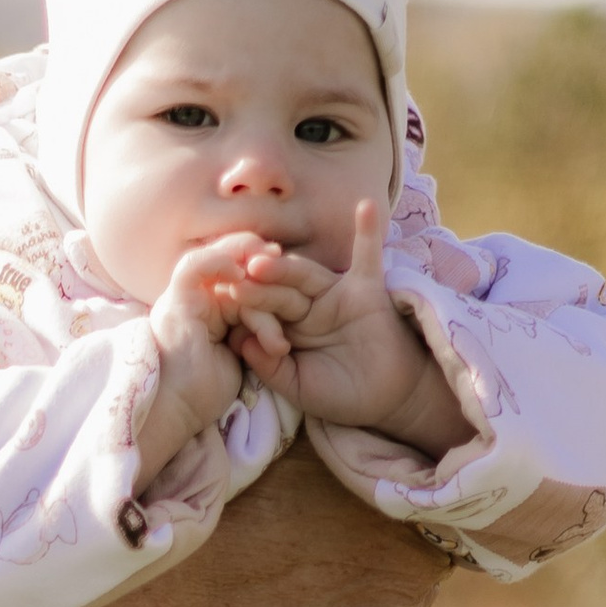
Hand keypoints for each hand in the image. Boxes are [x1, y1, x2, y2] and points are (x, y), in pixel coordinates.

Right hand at [136, 238, 258, 475]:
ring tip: (272, 268)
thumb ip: (247, 334)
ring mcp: (180, 300)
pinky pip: (195, 267)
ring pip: (215, 263)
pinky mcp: (176, 303)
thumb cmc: (201, 395)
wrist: (174, 414)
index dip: (255, 264)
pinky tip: (243, 273)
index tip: (284, 265)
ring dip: (245, 262)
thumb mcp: (235, 356)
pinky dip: (220, 262)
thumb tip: (270, 325)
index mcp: (203, 313)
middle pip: (221, 260)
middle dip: (253, 254)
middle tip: (281, 255)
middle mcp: (189, 301)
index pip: (228, 275)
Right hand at [159, 438, 450, 606]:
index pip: (424, 498)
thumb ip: (347, 437)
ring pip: (419, 595)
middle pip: (427, 546)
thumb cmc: (242, 512)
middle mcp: (420, 553)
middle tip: (343, 545)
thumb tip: (368, 422)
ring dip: (391, 588)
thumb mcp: (298, 448)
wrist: (196, 593)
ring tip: (336, 582)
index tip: (359, 510)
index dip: (391, 503)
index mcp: (404, 497)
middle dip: (396, 544)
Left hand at [219, 203, 461, 456]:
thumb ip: (269, 366)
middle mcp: (304, 307)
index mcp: (283, 328)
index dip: (243, 308)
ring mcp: (334, 294)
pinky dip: (367, 234)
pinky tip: (365, 206)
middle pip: (277, 291)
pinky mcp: (365, 290)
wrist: (385, 400)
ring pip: (305, 275)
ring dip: (285, 267)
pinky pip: (367, 257)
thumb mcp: (297, 386)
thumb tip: (239, 342)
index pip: (259, 313)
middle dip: (257, 286)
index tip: (220, 300)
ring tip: (263, 260)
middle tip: (236, 277)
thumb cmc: (339, 394)